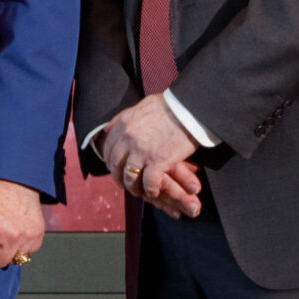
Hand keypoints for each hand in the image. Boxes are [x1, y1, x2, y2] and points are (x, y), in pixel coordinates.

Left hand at [97, 95, 204, 217]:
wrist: (190, 109)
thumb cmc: (170, 106)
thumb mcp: (141, 105)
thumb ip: (123, 117)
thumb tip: (108, 128)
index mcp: (123, 124)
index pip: (108, 148)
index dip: (109, 161)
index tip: (114, 167)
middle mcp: (128, 138)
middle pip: (116, 164)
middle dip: (118, 176)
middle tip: (124, 182)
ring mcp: (141, 152)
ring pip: (129, 177)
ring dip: (133, 187)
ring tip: (138, 191)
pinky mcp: (157, 162)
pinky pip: (149, 183)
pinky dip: (151, 191)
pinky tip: (154, 192)